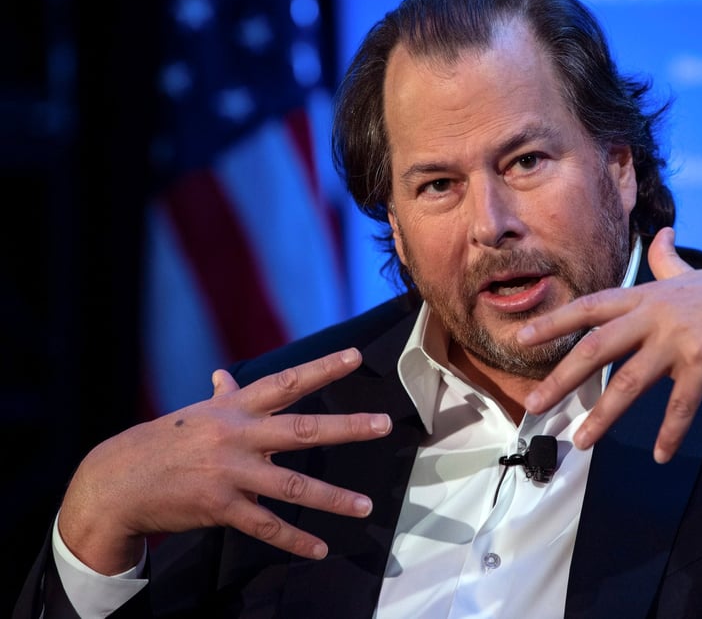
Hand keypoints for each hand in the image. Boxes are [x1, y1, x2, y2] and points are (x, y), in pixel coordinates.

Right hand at [58, 348, 391, 574]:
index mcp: (235, 409)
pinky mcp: (220, 508)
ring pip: (292, 487)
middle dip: (346, 427)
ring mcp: (230, 473)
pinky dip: (294, 540)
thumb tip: (225, 375)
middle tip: (383, 424)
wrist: (116, 482)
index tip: (356, 356)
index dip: (322, 368)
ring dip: (332, 499)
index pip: (286, 382)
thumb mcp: (195, 415)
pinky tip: (319, 548)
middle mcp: (237, 437)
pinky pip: (265, 527)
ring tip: (365, 507)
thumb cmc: (163, 443)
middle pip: (301, 430)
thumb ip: (221, 398)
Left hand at [518, 227, 701, 463]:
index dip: (553, 322)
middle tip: (534, 404)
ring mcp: (679, 339)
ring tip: (580, 442)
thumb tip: (660, 235)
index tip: (521, 339)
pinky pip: (680, 405)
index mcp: (646, 296)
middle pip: (597, 347)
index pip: (589, 307)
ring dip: (604, 416)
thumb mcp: (693, 276)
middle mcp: (656, 315)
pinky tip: (659, 455)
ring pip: (630, 383)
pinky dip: (669, 432)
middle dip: (561, 377)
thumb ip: (668, 260)